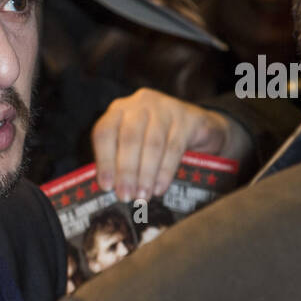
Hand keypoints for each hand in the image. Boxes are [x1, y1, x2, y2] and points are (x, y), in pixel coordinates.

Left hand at [92, 89, 251, 200]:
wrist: (195, 127)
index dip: (105, 160)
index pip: (105, 132)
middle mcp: (140, 105)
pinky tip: (159, 188)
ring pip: (153, 144)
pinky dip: (165, 171)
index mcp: (118, 111)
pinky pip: (174, 147)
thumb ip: (118, 161)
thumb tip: (109, 190)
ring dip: (146, 174)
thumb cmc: (153, 139)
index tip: (107, 186)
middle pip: (130, 138)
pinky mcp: (187, 119)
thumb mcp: (132, 145)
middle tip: (125, 196)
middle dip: (126, 171)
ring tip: (142, 196)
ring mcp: (165, 108)